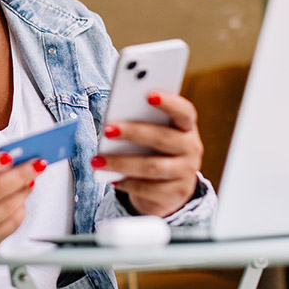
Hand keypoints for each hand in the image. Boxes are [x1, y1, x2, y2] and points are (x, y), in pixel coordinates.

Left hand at [91, 91, 203, 216]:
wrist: (167, 188)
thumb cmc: (152, 150)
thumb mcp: (150, 134)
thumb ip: (139, 123)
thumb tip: (113, 121)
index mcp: (186, 127)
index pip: (184, 111)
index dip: (169, 102)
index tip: (148, 94)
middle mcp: (191, 147)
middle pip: (163, 138)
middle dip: (133, 132)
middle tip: (107, 129)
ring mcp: (186, 172)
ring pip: (153, 166)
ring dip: (121, 162)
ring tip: (97, 160)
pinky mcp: (176, 193)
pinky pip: (149, 189)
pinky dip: (127, 183)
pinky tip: (111, 178)